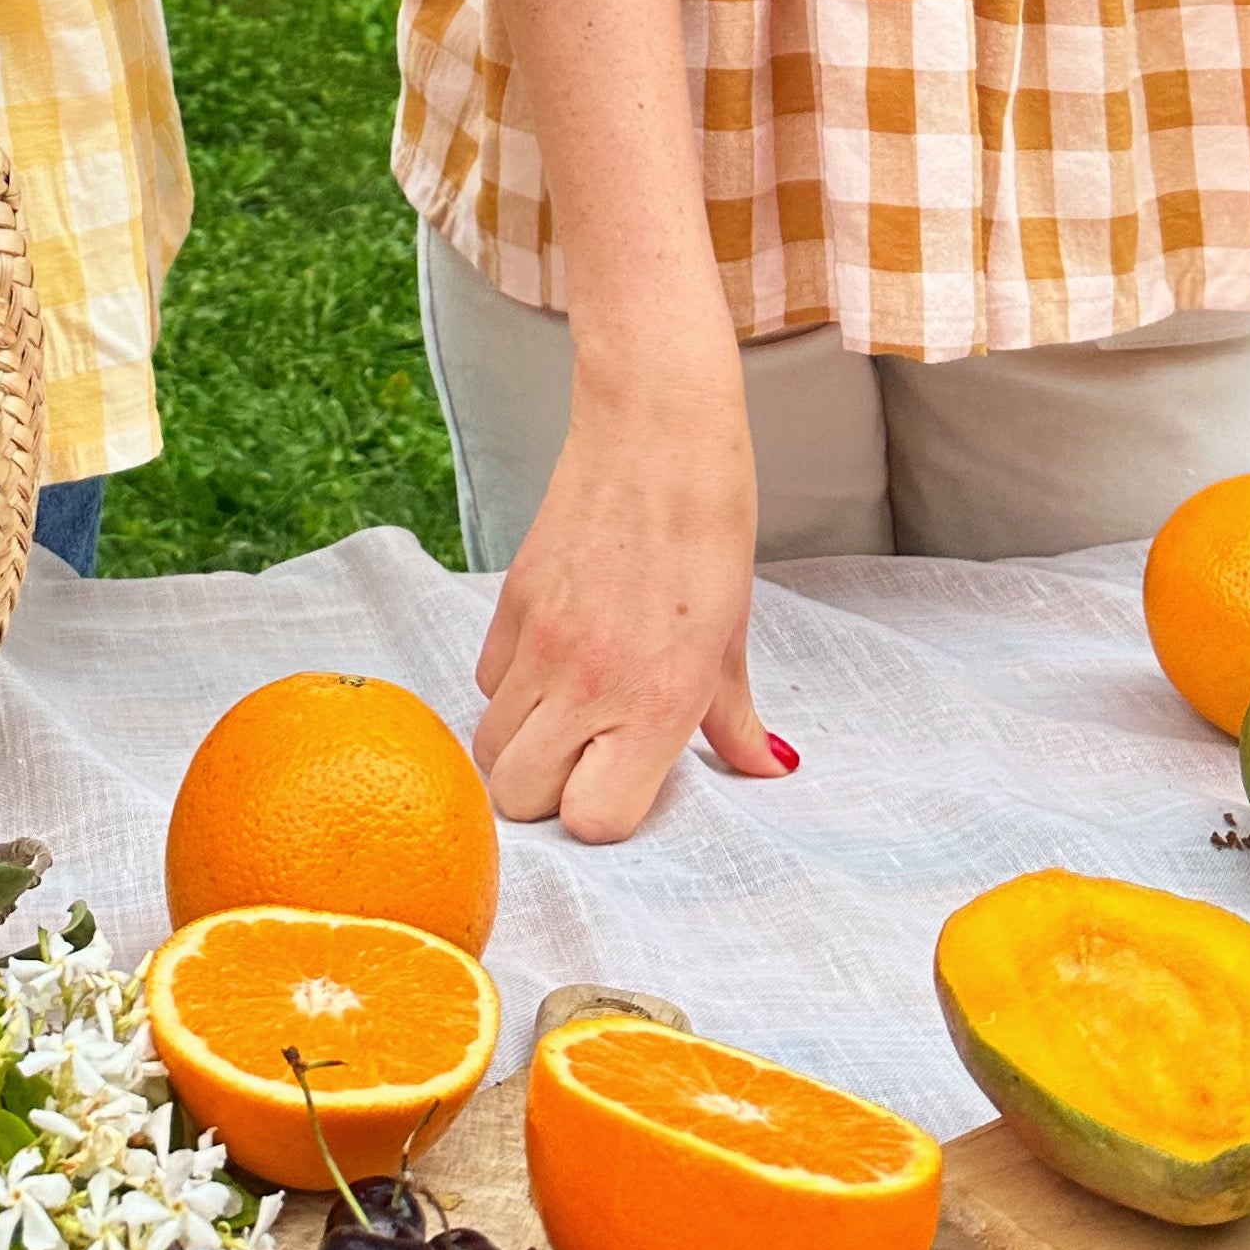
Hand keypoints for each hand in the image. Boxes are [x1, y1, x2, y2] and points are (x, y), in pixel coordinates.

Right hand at [470, 355, 795, 843]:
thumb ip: (733, 717)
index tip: (626, 786)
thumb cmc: (708, 523)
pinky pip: (486, 681)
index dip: (603, 816)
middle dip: (546, 795)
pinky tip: (551, 660)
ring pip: (488, 745)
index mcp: (655, 700)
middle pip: (517, 797)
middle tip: (587, 760)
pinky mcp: (508, 601)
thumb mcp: (733, 633)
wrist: (655, 429)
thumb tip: (764, 767)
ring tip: (568, 714)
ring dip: (523, 746)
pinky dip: (510, 689)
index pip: (591, 821)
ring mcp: (539, 642)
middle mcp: (588, 682)